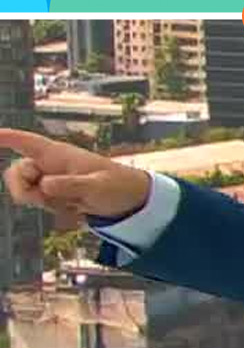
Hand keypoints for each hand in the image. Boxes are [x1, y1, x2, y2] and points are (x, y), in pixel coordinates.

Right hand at [0, 128, 150, 224]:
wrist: (127, 200)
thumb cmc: (117, 186)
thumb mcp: (98, 186)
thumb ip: (72, 185)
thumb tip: (44, 184)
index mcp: (59, 154)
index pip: (27, 142)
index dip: (6, 137)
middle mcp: (50, 164)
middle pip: (16, 172)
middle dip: (22, 188)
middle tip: (43, 198)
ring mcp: (49, 179)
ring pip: (24, 191)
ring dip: (40, 202)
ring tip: (71, 204)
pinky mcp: (52, 194)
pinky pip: (38, 203)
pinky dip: (51, 209)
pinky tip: (74, 209)